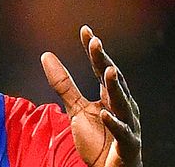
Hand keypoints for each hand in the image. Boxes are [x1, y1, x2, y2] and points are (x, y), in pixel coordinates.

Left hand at [41, 26, 141, 166]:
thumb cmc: (98, 140)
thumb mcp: (76, 109)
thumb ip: (63, 84)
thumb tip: (46, 55)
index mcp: (109, 96)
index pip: (100, 68)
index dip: (93, 51)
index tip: (85, 30)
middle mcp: (122, 106)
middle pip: (113, 80)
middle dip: (104, 61)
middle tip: (95, 42)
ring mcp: (128, 125)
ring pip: (122, 103)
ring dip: (115, 87)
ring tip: (107, 69)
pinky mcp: (128, 145)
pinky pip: (122, 133)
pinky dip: (114, 123)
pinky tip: (105, 113)